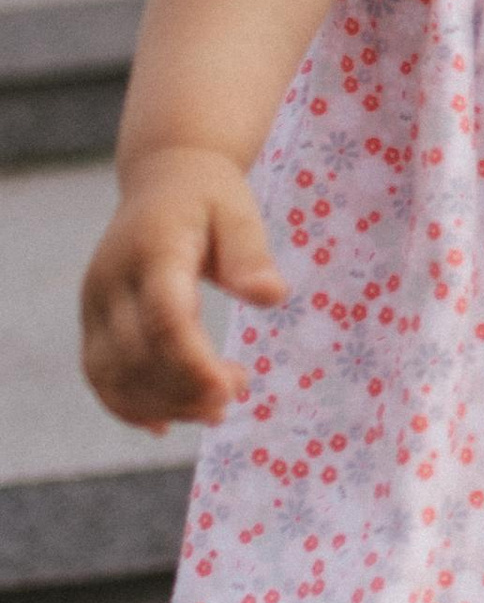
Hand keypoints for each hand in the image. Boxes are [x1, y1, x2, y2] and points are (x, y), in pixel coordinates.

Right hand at [80, 146, 286, 431]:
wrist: (163, 178)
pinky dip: (128, 407)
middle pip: (138, 356)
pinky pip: (99, 375)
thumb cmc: (210, 197)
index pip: (164, 319)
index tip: (232, 388)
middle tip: (237, 394)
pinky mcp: (92, 321)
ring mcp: (95, 304)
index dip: (194, 363)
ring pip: (113, 374)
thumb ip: (251, 254)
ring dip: (162, 405)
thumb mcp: (240, 211)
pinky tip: (168, 424)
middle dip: (186, 390)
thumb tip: (272, 297)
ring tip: (215, 409)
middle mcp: (111, 281)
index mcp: (152, 252)